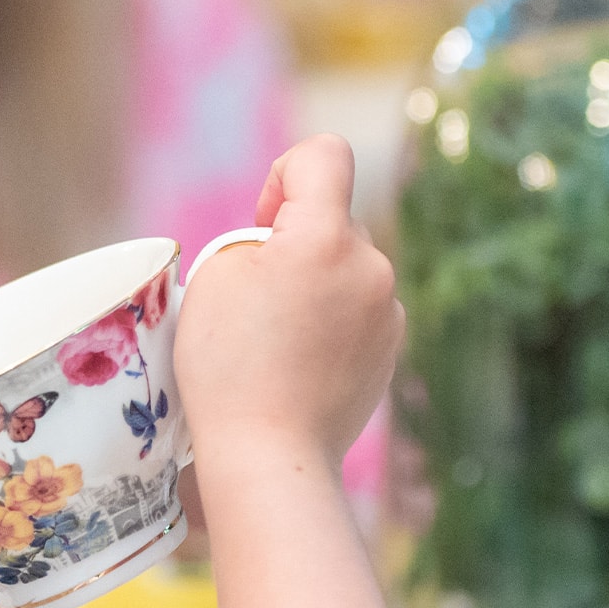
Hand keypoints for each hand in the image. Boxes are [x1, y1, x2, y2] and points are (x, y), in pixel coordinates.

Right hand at [175, 136, 402, 471]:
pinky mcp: (393, 348)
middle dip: (293, 244)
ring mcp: (389, 310)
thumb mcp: (216, 278)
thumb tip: (289, 246)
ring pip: (346, 268)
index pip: (324, 155)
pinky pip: (358, 310)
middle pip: (332, 220)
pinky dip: (331, 323)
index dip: (284, 176)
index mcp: (326, 237)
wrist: (270, 452)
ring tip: (276, 340)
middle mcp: (372, 265)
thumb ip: (257, 240)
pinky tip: (299, 363)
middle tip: (254, 301)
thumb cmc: (228, 366)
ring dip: (314, 285)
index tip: (262, 224)